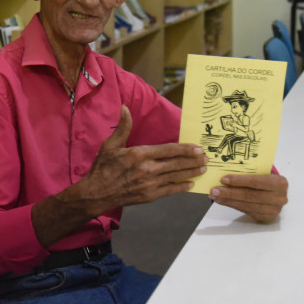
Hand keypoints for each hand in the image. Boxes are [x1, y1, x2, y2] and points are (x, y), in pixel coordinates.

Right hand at [32, 104, 207, 246]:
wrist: (96, 193)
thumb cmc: (102, 168)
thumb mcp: (110, 145)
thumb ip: (122, 127)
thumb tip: (124, 108)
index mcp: (139, 154)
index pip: (168, 150)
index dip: (185, 149)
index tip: (198, 148)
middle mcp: (147, 169)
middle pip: (176, 164)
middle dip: (193, 161)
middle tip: (207, 158)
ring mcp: (149, 184)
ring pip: (175, 177)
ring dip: (191, 172)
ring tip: (203, 169)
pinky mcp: (149, 196)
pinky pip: (169, 191)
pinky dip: (181, 187)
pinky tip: (190, 184)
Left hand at [208, 173, 288, 222]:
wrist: (277, 192)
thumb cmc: (266, 178)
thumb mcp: (263, 172)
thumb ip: (249, 172)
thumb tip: (225, 173)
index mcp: (280, 183)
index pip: (256, 181)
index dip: (239, 181)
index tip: (223, 179)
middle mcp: (279, 198)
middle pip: (250, 195)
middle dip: (230, 193)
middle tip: (214, 190)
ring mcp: (273, 210)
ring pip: (246, 205)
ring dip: (228, 200)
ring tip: (215, 196)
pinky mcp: (266, 218)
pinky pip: (246, 211)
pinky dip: (232, 205)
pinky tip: (222, 201)